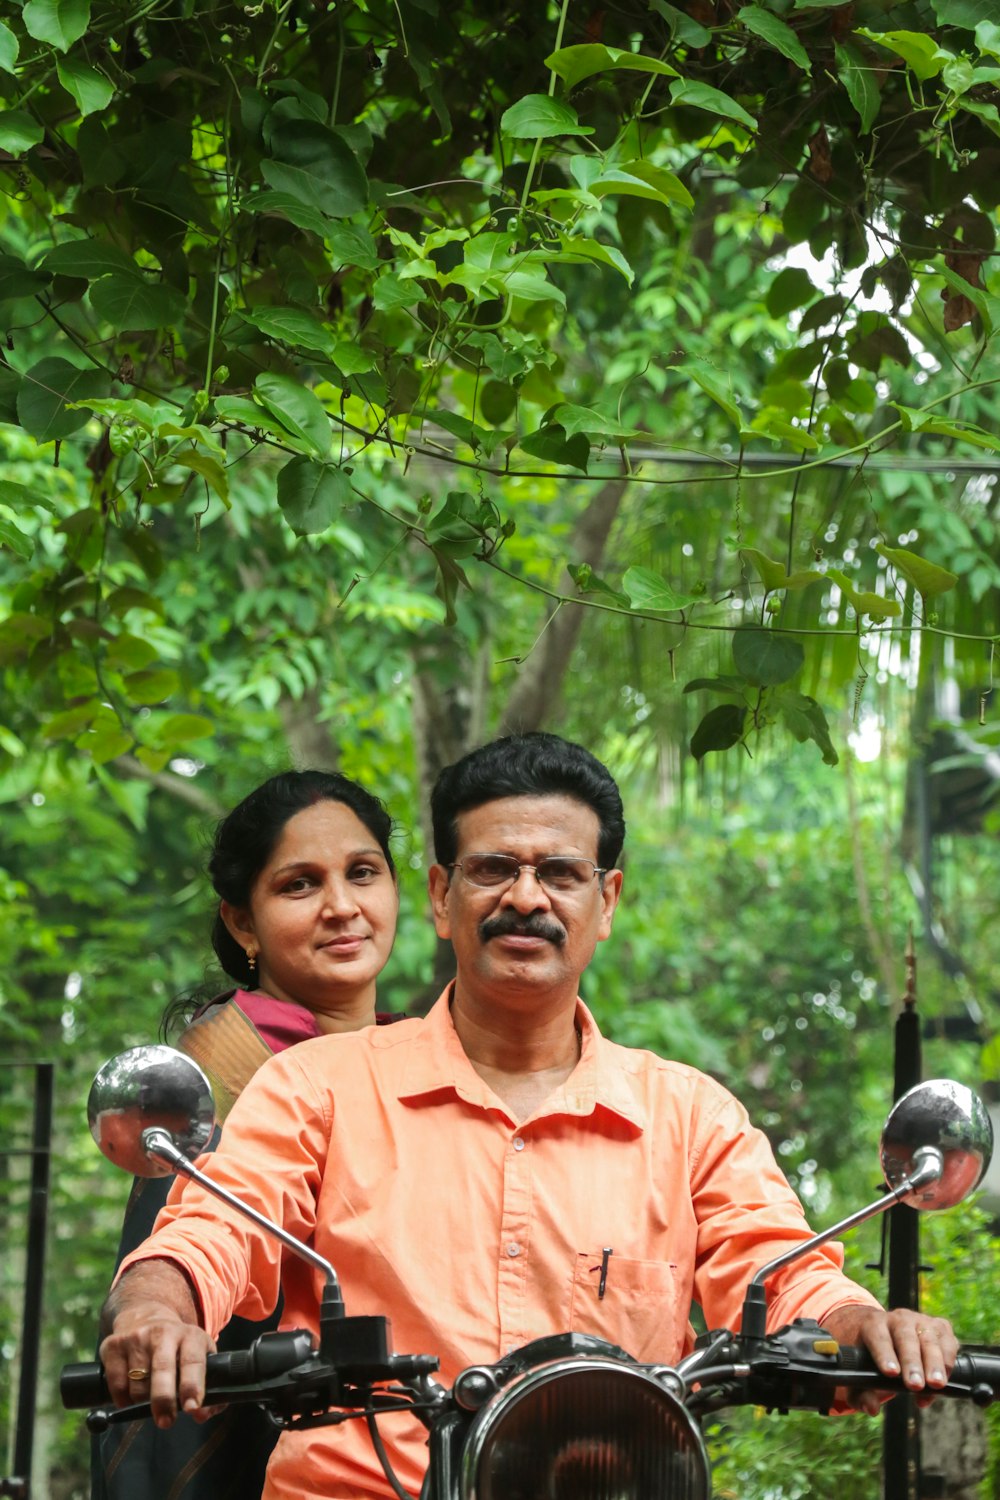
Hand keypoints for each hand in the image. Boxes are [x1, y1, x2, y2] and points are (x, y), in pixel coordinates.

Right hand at [99, 1262, 215, 1427]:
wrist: (145, 1315)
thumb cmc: (177, 1346)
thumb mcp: (198, 1355)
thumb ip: (207, 1387)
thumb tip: (202, 1415)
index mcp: (190, 1335)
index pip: (193, 1361)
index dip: (192, 1386)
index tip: (191, 1408)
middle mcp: (163, 1333)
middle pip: (162, 1370)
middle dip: (164, 1400)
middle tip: (166, 1422)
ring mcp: (136, 1338)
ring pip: (138, 1384)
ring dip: (143, 1403)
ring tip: (149, 1401)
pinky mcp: (113, 1346)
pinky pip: (117, 1386)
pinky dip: (123, 1400)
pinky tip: (131, 1396)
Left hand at [823, 1304, 957, 1415]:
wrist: (891, 1335)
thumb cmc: (874, 1359)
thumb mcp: (863, 1374)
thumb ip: (862, 1393)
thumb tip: (872, 1408)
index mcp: (874, 1324)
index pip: (878, 1336)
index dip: (884, 1354)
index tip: (891, 1373)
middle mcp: (898, 1318)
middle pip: (905, 1337)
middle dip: (911, 1362)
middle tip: (914, 1385)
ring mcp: (921, 1321)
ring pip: (929, 1339)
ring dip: (934, 1363)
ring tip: (936, 1385)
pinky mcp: (940, 1327)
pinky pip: (948, 1343)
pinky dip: (948, 1363)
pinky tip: (944, 1382)